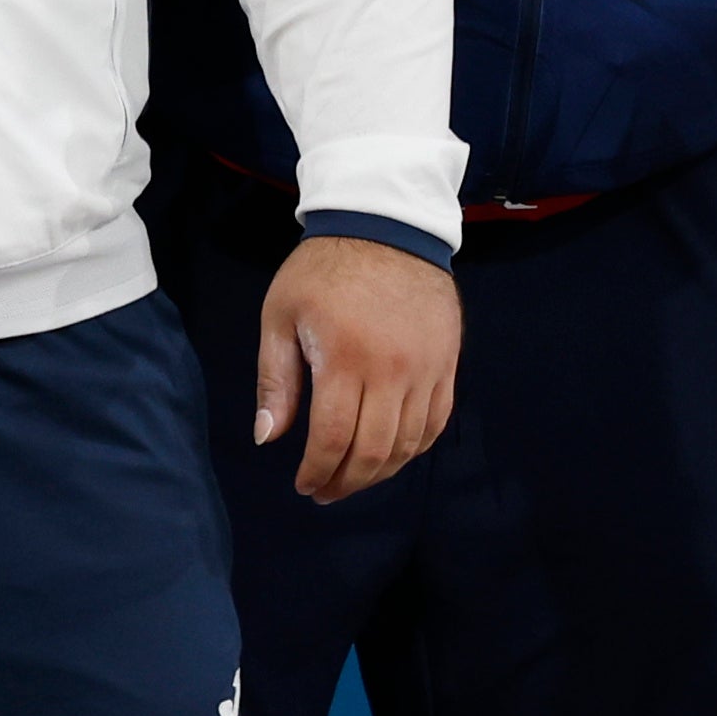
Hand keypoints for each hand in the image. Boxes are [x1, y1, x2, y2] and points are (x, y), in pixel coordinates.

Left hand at [252, 234, 460, 503]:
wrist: (386, 224)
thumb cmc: (323, 269)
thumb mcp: (281, 314)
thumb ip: (276, 379)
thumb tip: (268, 439)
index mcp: (345, 358)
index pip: (333, 439)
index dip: (317, 472)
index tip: (303, 485)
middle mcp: (391, 371)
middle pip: (373, 452)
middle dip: (346, 483)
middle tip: (326, 491)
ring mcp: (426, 369)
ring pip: (407, 444)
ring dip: (379, 472)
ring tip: (354, 478)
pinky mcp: (447, 363)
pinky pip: (436, 423)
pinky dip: (413, 449)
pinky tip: (391, 454)